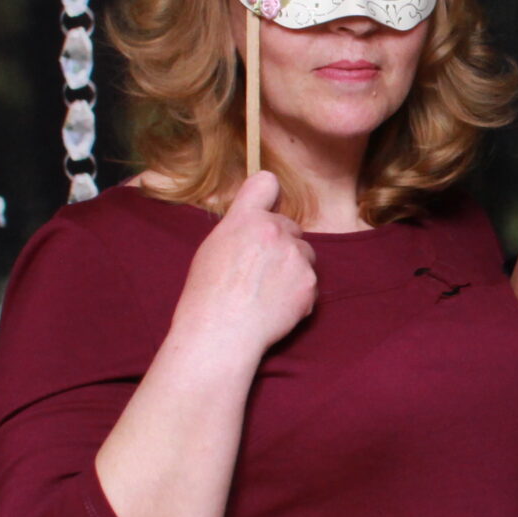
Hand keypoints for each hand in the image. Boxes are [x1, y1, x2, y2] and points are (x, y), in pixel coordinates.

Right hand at [171, 170, 316, 358]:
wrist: (221, 333)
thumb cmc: (207, 295)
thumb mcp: (213, 248)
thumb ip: (239, 228)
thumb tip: (255, 223)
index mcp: (246, 218)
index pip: (266, 183)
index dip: (268, 196)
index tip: (267, 209)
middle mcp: (275, 230)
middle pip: (290, 227)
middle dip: (281, 243)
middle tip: (259, 271)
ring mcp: (296, 256)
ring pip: (305, 254)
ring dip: (293, 267)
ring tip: (266, 291)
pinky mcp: (310, 283)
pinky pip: (310, 282)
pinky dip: (299, 294)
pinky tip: (276, 307)